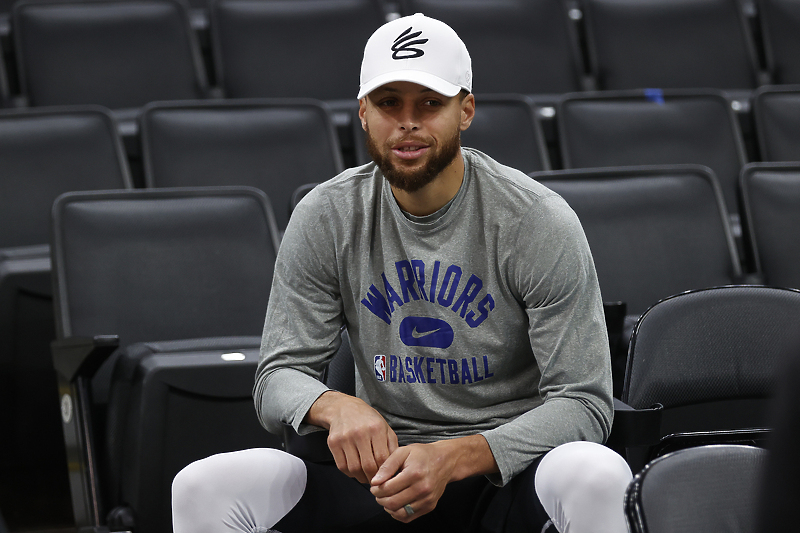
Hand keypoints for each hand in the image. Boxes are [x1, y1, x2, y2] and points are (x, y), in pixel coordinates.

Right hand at [305, 390, 397, 482]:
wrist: (343, 408)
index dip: (384, 471)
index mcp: (376, 428)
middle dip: (373, 477)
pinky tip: (355, 470)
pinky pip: (342, 466)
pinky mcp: (333, 443)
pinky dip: (350, 473)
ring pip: (354, 468)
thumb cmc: (368, 420)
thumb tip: (395, 467)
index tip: (386, 476)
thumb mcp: (385, 427)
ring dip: (361, 477)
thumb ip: (392, 446)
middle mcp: (360, 432)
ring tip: (366, 477)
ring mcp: (345, 438)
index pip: (382, 458)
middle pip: (368, 465)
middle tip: (376, 481)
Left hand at [369, 435, 497, 522]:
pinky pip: (408, 517)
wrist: (444, 461)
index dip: (376, 489)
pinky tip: (396, 503)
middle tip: (378, 493)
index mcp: (414, 473)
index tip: (374, 486)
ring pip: (399, 513)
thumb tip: (375, 481)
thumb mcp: (403, 452)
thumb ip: (387, 466)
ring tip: (387, 498)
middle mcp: (422, 488)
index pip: (387, 489)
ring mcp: (427, 499)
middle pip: (392, 503)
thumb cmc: (422, 454)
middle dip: (380, 499)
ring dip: (388, 507)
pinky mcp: (429, 506)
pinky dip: (398, 513)